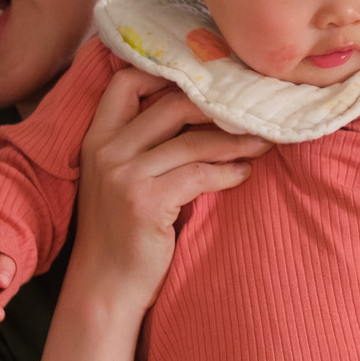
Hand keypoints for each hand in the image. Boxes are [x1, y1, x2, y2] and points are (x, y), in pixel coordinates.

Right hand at [68, 66, 271, 317]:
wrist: (105, 287)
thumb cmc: (122, 234)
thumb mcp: (119, 180)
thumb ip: (143, 146)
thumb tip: (199, 114)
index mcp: (97, 138)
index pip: (126, 82)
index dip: (167, 74)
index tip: (208, 82)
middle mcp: (106, 150)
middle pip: (171, 105)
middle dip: (219, 106)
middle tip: (252, 112)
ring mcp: (123, 175)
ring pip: (192, 141)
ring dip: (235, 140)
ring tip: (262, 143)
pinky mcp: (144, 201)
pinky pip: (198, 174)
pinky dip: (227, 172)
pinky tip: (244, 174)